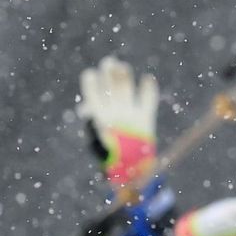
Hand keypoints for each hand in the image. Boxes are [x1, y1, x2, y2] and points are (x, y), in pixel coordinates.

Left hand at [78, 56, 158, 187]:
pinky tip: (146, 80)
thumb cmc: (112, 160)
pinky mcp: (145, 119)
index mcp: (100, 119)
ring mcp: (130, 115)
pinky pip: (147, 101)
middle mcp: (114, 114)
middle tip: (107, 63)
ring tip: (121, 67)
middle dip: (108, 75)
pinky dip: (148, 90)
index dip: (90, 85)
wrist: (131, 173)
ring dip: (124, 77)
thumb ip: (93, 128)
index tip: (89, 74)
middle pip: (110, 89)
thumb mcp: (98, 143)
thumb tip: (86, 111)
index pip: (93, 97)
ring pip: (127, 90)